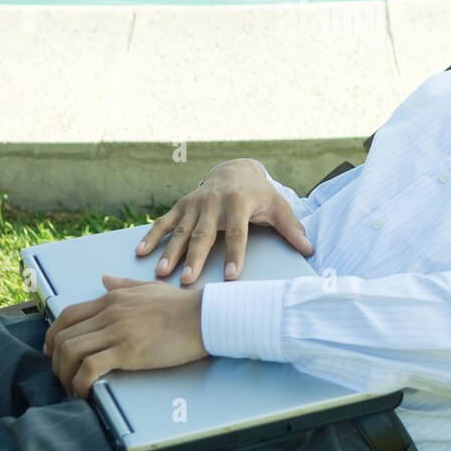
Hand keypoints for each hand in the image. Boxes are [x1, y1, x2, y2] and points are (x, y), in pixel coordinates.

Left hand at [44, 275, 206, 399]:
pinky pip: (90, 368)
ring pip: (70, 351)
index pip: (67, 315)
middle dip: (56, 361)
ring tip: (73, 387)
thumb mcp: (148, 287)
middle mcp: (109, 313)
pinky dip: (81, 383)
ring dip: (65, 374)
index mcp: (112, 298)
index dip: (53, 336)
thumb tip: (104, 279)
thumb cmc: (181, 305)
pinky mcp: (128, 351)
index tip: (53, 352)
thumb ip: (123, 285)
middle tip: (62, 376)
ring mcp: (117, 331)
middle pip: (63, 336)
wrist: (203, 316)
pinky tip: (86, 391)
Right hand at [135, 158, 312, 285]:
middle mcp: (214, 203)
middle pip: (204, 235)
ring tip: (161, 273)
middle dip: (195, 259)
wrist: (235, 169)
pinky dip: (151, 236)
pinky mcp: (181, 205)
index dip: (236, 255)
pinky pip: (163, 222)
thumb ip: (291, 228)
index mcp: (239, 203)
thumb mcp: (278, 206)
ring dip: (170, 253)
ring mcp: (195, 204)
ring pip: (181, 231)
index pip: (238, 233)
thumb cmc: (260, 194)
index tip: (231, 277)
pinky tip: (140, 253)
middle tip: (187, 281)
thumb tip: (310, 249)